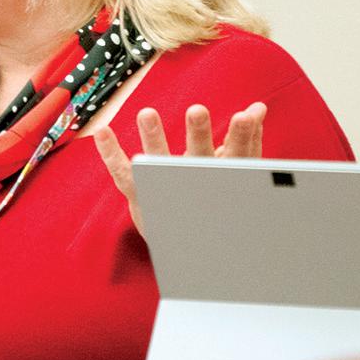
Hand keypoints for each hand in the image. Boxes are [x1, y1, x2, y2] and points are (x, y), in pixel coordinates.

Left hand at [94, 102, 266, 237]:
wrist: (190, 252)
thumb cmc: (214, 200)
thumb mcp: (234, 171)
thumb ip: (245, 138)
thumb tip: (257, 108)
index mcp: (224, 177)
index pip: (238, 155)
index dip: (242, 137)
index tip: (244, 116)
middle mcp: (195, 184)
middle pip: (199, 158)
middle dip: (198, 135)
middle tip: (197, 111)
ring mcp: (165, 191)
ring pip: (159, 164)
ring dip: (153, 137)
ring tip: (146, 113)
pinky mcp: (140, 195)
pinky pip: (122, 173)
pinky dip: (110, 152)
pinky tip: (101, 131)